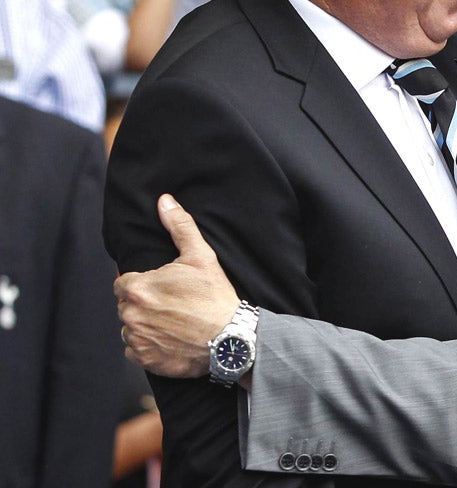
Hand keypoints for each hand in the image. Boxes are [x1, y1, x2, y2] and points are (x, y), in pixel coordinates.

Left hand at [114, 194, 239, 377]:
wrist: (230, 338)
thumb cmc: (215, 296)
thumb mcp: (201, 256)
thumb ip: (179, 226)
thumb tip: (164, 201)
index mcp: (139, 288)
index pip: (123, 283)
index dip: (143, 283)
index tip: (163, 288)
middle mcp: (131, 315)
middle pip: (126, 305)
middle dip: (143, 303)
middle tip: (171, 304)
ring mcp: (137, 339)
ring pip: (130, 328)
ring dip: (144, 324)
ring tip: (172, 322)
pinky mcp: (145, 359)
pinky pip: (135, 350)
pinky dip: (147, 346)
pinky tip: (169, 338)